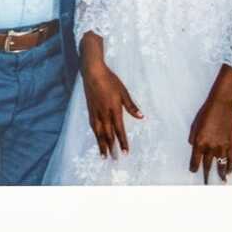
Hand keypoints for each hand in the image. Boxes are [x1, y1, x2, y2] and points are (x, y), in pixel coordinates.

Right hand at [80, 33, 142, 156]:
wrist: (93, 72)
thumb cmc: (110, 80)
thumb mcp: (123, 91)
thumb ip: (131, 106)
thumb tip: (141, 116)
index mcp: (114, 109)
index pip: (119, 130)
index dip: (123, 142)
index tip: (125, 152)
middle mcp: (104, 113)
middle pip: (108, 134)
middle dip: (112, 148)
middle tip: (114, 159)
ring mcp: (95, 112)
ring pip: (99, 132)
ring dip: (102, 144)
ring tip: (104, 155)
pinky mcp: (90, 109)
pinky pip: (92, 126)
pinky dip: (95, 134)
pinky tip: (97, 137)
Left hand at [188, 92, 231, 183]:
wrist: (221, 105)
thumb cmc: (206, 113)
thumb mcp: (194, 125)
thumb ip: (192, 138)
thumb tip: (193, 146)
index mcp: (199, 142)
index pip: (195, 160)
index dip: (193, 167)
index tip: (193, 170)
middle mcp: (210, 147)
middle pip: (207, 165)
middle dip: (206, 175)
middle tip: (205, 183)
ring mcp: (221, 146)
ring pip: (220, 165)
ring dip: (220, 174)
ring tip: (221, 182)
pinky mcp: (230, 144)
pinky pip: (231, 159)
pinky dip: (230, 166)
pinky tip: (229, 172)